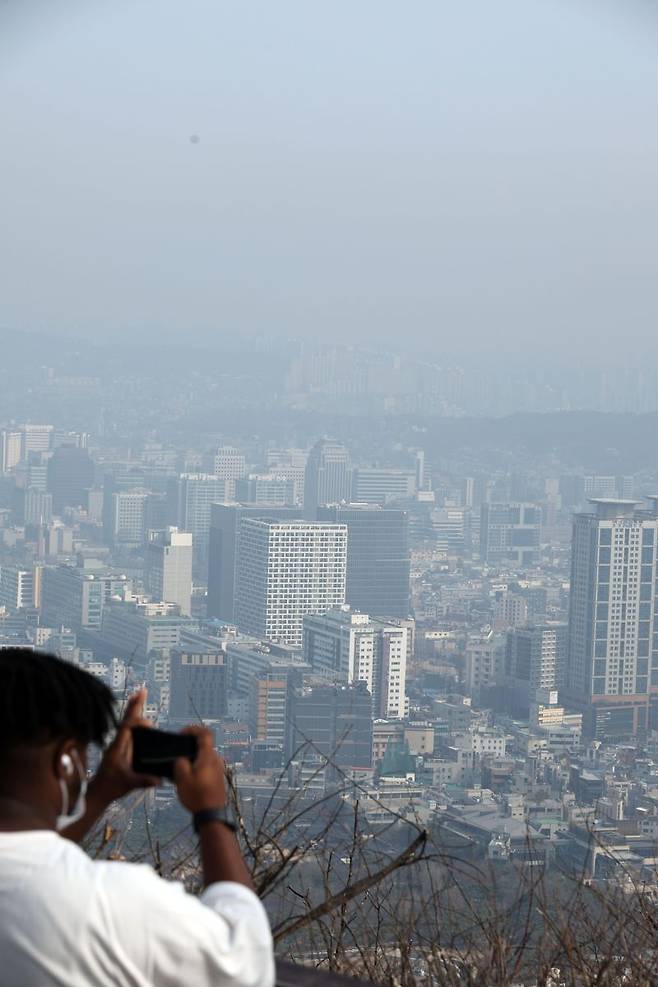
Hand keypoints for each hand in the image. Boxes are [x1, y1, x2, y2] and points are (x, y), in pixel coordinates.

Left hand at [91, 688, 160, 805]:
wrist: (98, 793)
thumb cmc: (110, 787)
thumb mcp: (128, 784)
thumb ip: (142, 781)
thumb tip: (159, 780)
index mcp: (118, 747)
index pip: (127, 728)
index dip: (138, 722)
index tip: (150, 724)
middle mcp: (118, 742)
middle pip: (127, 719)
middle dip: (135, 705)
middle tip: (142, 690)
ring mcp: (119, 744)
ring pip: (126, 722)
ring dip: (133, 708)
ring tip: (139, 695)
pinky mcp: (121, 748)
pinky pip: (128, 729)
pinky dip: (133, 719)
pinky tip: (139, 716)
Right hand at [173, 726, 226, 813]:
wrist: (211, 814)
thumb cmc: (197, 795)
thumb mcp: (182, 778)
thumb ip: (180, 763)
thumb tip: (181, 759)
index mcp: (208, 756)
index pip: (205, 733)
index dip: (192, 729)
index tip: (181, 734)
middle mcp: (215, 760)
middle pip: (203, 746)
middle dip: (189, 747)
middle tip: (177, 754)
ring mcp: (218, 769)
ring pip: (203, 757)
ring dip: (191, 759)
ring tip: (179, 770)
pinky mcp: (217, 778)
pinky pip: (205, 767)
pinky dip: (196, 768)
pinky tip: (186, 779)